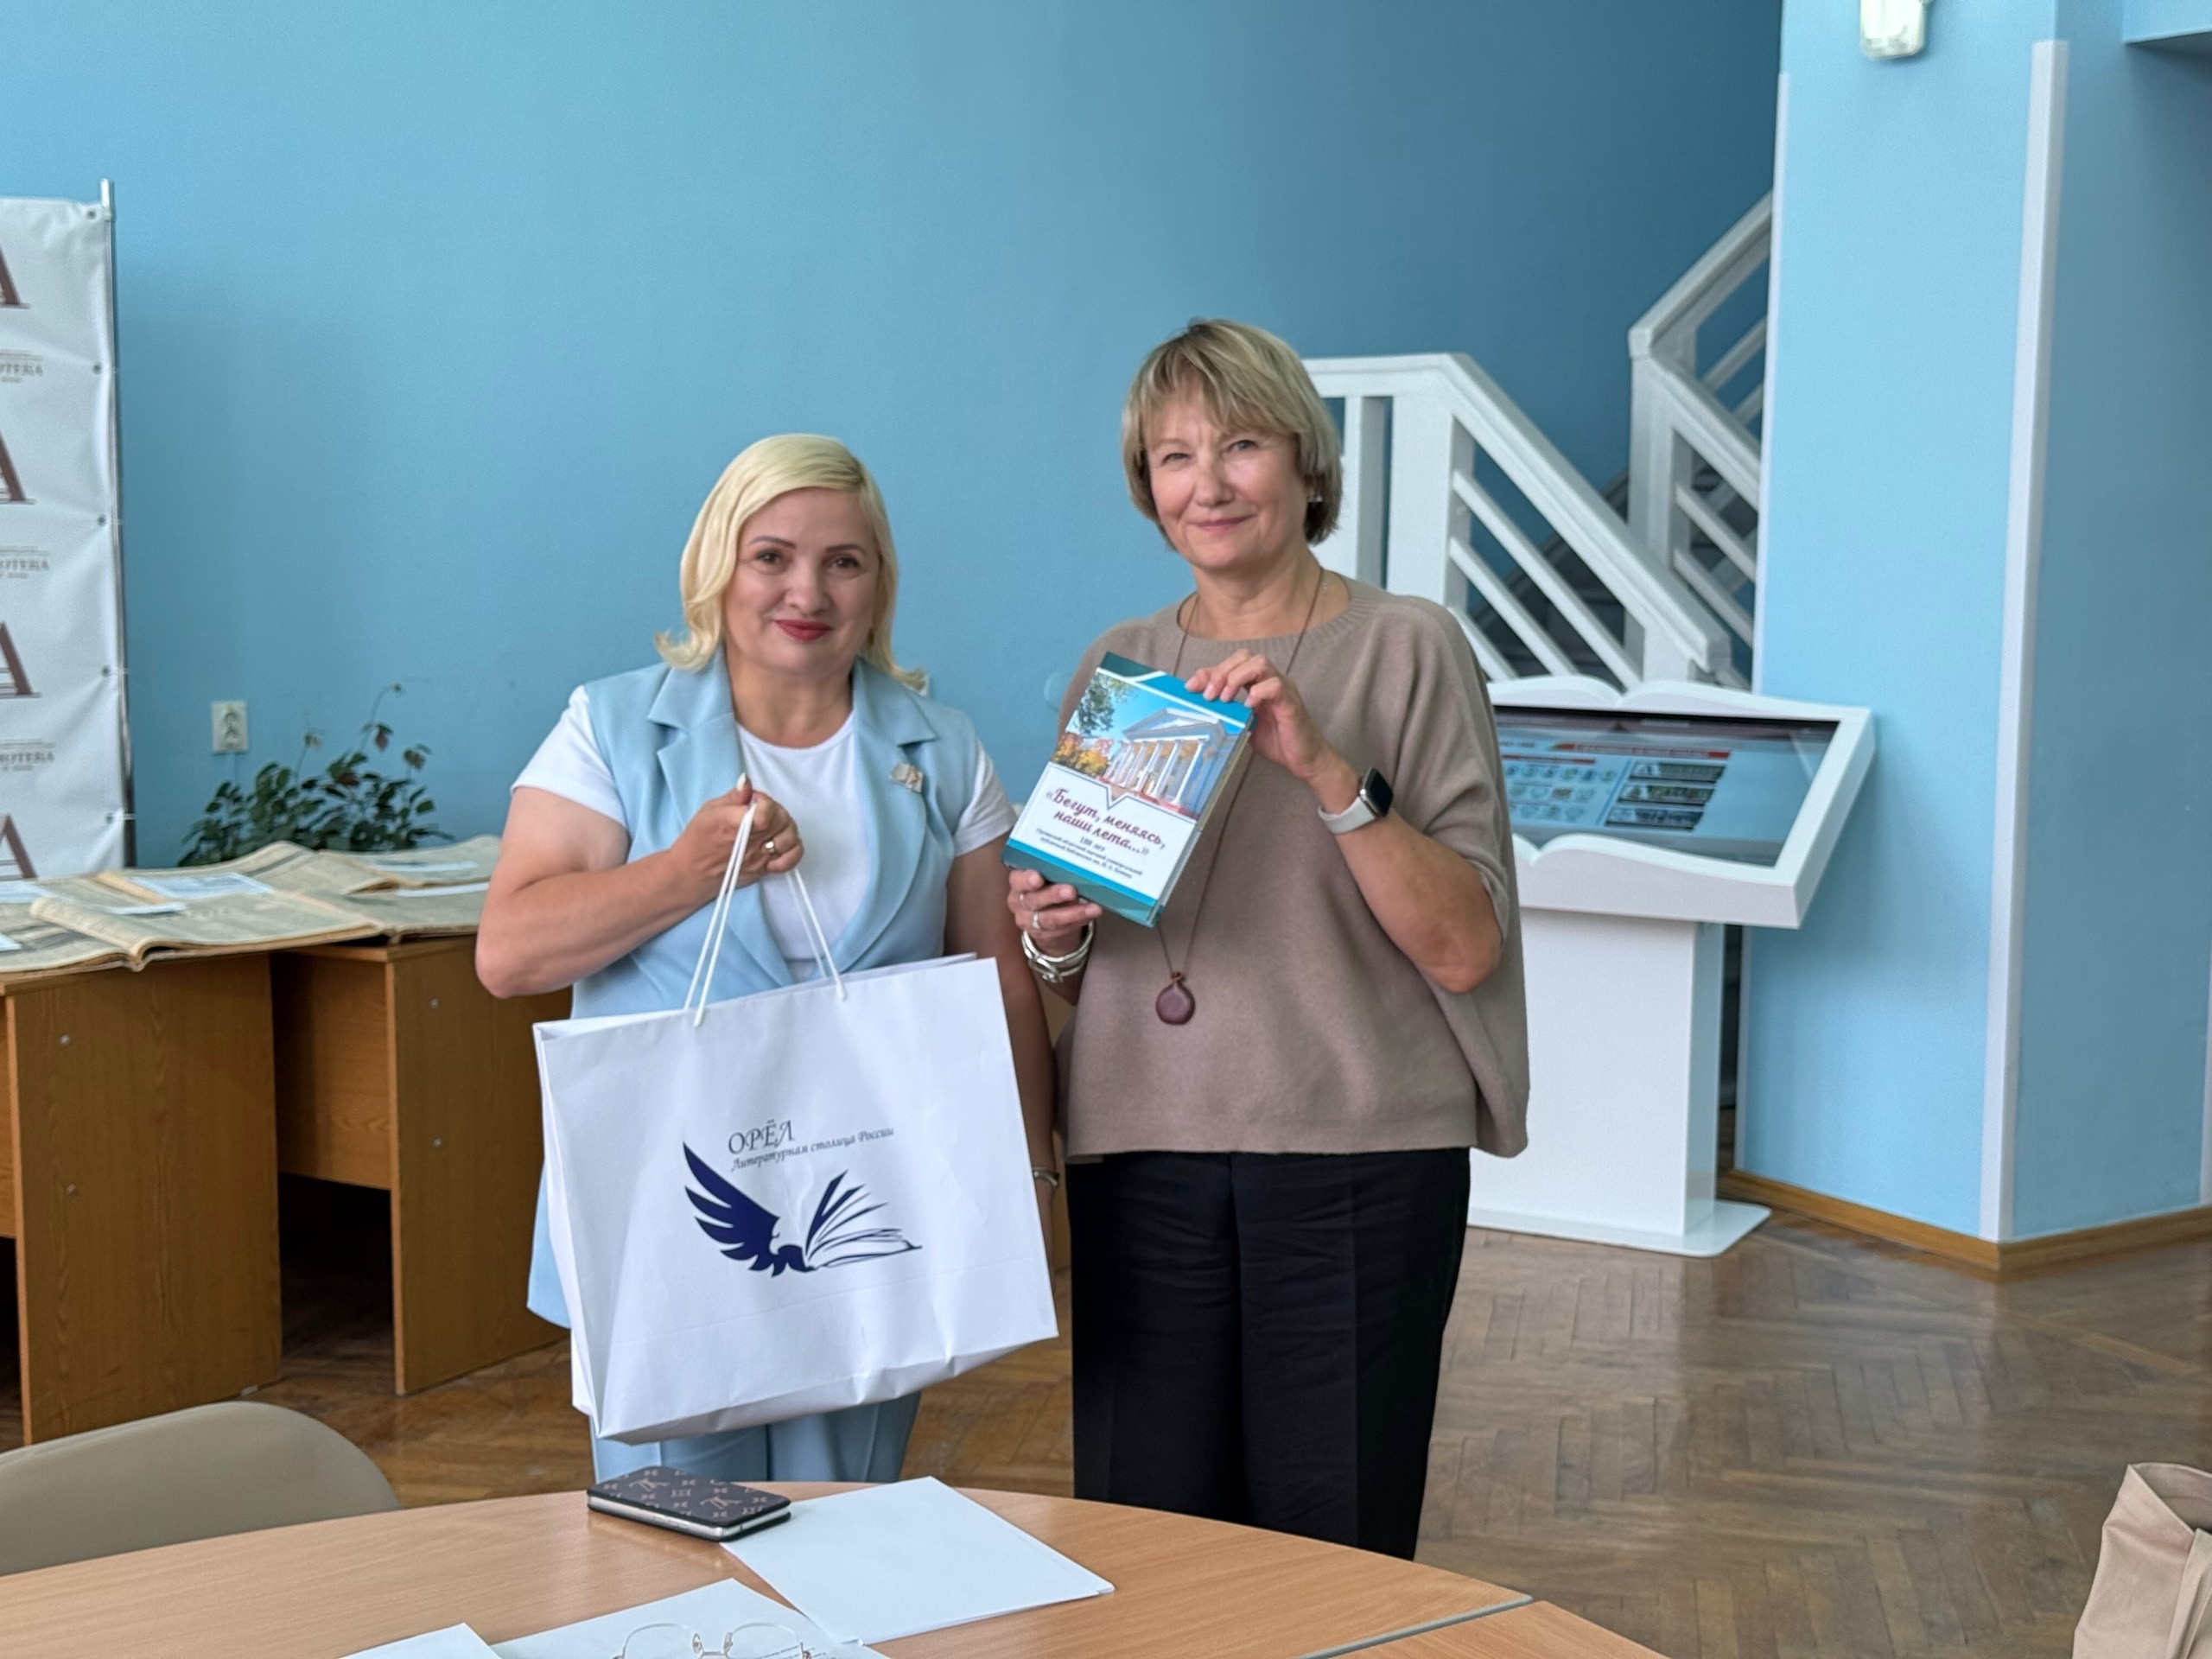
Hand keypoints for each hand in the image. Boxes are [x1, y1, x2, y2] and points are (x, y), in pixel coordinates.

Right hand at [668, 779, 802, 903]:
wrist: (692, 873)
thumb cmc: (698, 839)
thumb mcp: (709, 809)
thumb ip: (734, 796)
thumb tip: (748, 782)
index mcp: (734, 823)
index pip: (765, 813)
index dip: (765, 802)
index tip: (754, 800)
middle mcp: (750, 842)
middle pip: (782, 820)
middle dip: (776, 810)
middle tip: (763, 810)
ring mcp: (759, 857)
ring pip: (789, 837)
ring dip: (785, 827)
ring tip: (772, 825)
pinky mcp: (764, 869)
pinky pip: (790, 860)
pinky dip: (792, 849)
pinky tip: (781, 842)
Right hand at [1006, 866, 1097, 955]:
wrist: (1045, 917)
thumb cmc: (1047, 887)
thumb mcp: (1046, 877)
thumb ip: (1054, 872)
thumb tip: (1079, 866)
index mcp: (1018, 883)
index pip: (1017, 880)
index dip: (1026, 880)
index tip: (1038, 878)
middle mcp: (1019, 903)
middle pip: (1033, 900)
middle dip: (1053, 895)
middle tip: (1071, 891)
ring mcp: (1029, 921)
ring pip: (1049, 919)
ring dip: (1073, 913)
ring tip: (1092, 908)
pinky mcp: (1042, 935)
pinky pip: (1062, 929)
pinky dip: (1079, 920)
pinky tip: (1091, 914)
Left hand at [1183, 649, 1351, 803]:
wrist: (1303, 759)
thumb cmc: (1276, 741)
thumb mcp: (1242, 724)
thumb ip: (1227, 711)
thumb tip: (1198, 707)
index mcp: (1258, 683)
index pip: (1232, 664)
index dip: (1210, 671)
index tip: (1191, 687)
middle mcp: (1270, 680)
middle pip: (1245, 657)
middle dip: (1221, 672)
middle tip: (1210, 695)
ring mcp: (1283, 689)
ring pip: (1260, 663)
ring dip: (1237, 678)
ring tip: (1227, 698)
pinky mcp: (1291, 702)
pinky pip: (1276, 686)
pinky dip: (1259, 692)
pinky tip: (1249, 707)